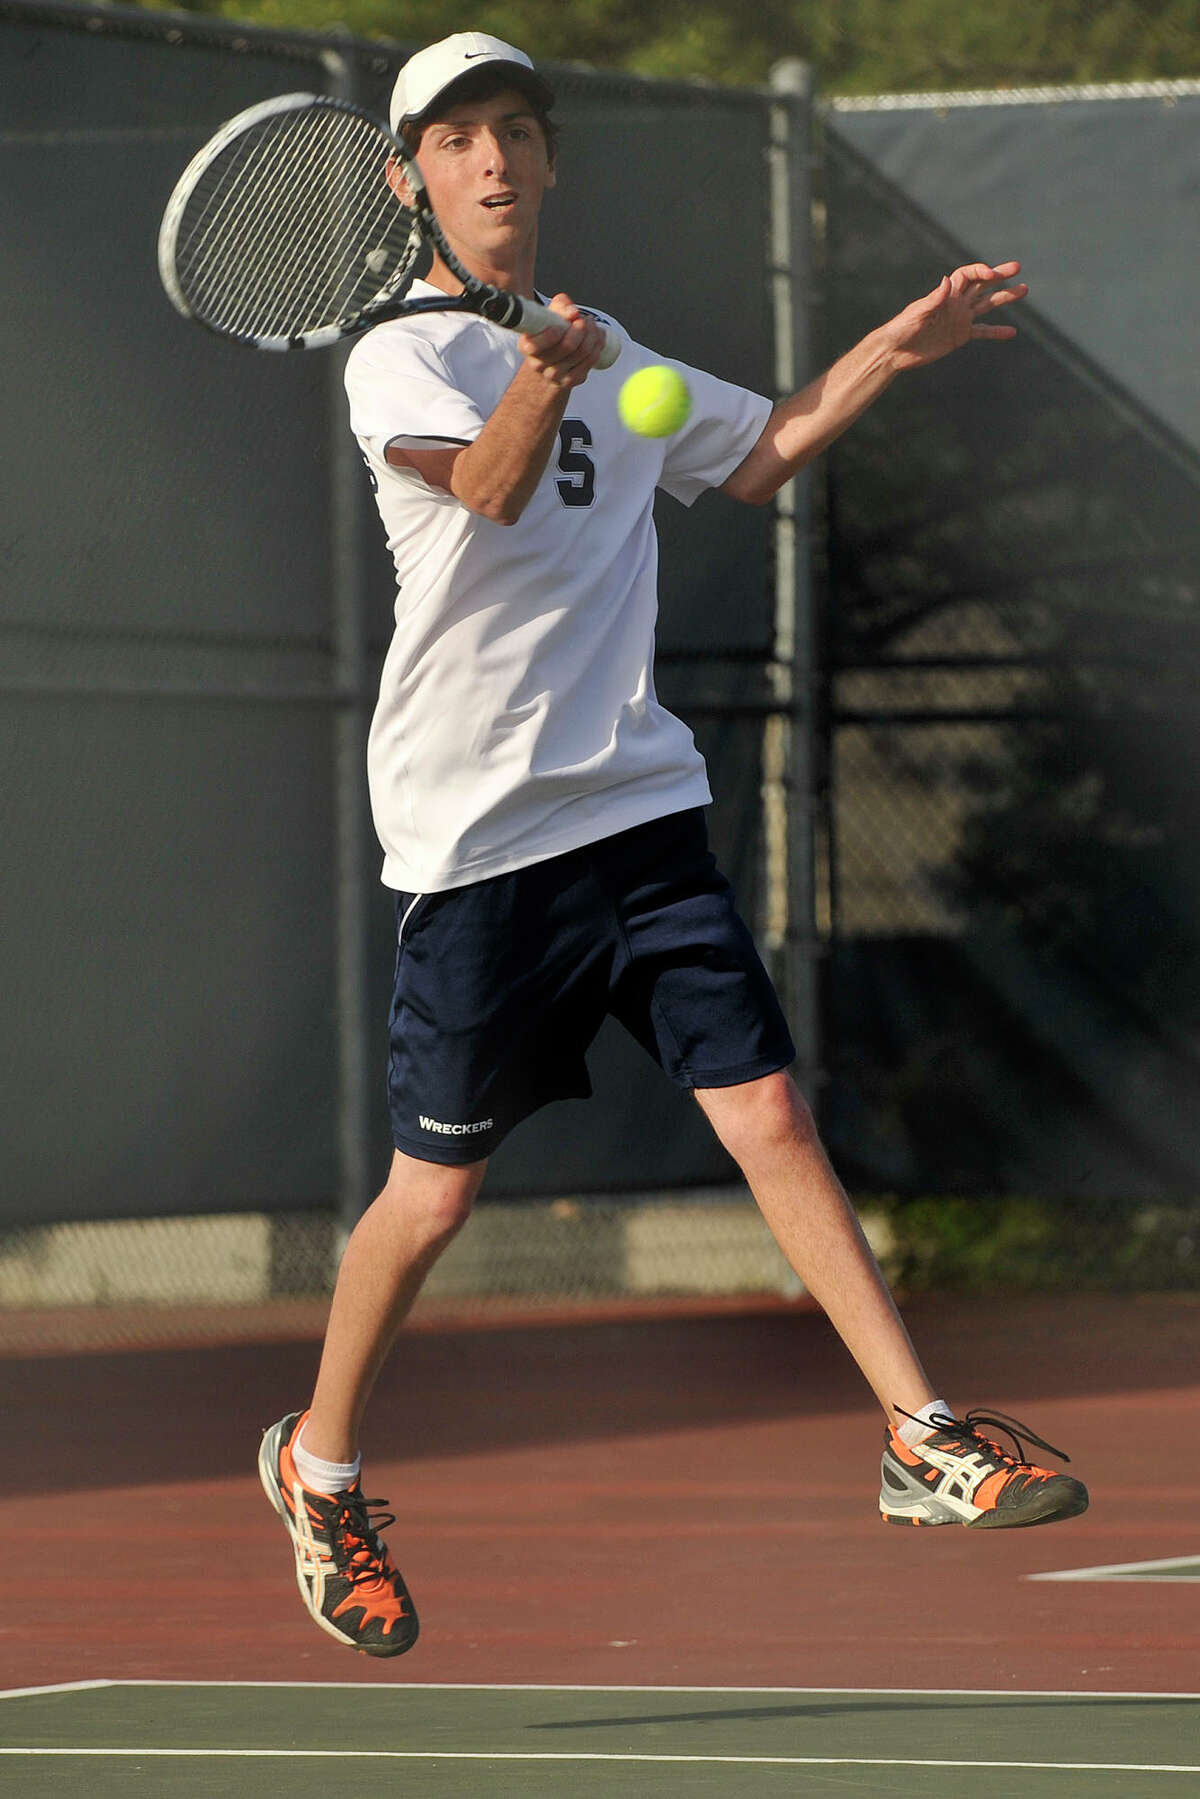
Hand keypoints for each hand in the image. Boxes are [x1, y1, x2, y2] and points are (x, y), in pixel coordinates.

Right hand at [518, 292, 606, 388]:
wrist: (547, 363)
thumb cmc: (548, 333)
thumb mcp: (548, 315)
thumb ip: (560, 305)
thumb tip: (574, 313)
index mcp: (527, 346)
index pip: (535, 345)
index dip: (552, 335)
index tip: (564, 323)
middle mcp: (538, 364)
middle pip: (567, 347)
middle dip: (582, 328)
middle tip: (584, 319)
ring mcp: (554, 376)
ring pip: (582, 353)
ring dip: (593, 335)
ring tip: (591, 325)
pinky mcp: (570, 381)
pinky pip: (590, 361)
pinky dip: (597, 346)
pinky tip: (597, 337)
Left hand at [880, 261, 1027, 370]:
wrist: (895, 352)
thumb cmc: (901, 329)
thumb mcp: (917, 313)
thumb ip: (934, 299)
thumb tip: (948, 281)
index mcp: (945, 293)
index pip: (968, 275)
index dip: (981, 271)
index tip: (993, 275)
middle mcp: (956, 302)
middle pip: (982, 284)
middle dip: (1000, 275)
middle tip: (1017, 268)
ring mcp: (960, 318)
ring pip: (987, 305)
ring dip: (1005, 298)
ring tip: (1024, 290)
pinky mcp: (960, 335)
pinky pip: (982, 331)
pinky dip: (996, 332)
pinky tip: (1012, 332)